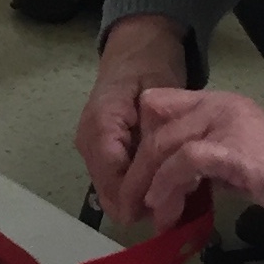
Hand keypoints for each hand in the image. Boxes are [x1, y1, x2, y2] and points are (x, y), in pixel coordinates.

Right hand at [75, 15, 189, 217]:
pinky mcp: (95, 150)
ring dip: (137, 198)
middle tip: (175, 209)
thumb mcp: (162, 94)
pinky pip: (112, 180)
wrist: (135, 48)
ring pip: (108, 191)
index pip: (113, 176)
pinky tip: (159, 185)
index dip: (136, 199)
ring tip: (171, 199)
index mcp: (102, 122)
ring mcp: (88, 145)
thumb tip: (159, 174)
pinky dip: (134, 188)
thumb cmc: (152, 66)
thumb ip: (157, 133)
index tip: (164, 214)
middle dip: (138, 203)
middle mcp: (88, 138)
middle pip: (106, 189)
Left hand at [110, 86, 263, 236]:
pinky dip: (168, 186)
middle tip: (134, 205)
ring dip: (148, 184)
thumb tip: (167, 186)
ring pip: (162, 144)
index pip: (157, 104)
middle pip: (153, 126)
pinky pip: (184, 162)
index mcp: (216, 103)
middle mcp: (216, 106)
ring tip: (153, 215)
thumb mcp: (232, 162)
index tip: (138, 175)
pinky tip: (169, 211)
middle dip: (137, 169)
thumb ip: (201, 163)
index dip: (140, 138)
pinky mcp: (233, 150)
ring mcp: (225, 125)